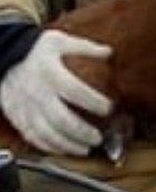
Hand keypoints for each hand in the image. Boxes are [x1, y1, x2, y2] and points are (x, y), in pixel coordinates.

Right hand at [0, 29, 112, 155]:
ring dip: (67, 145)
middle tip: (98, 138)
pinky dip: (48, 147)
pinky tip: (63, 150)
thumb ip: (85, 47)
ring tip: (85, 149)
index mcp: (49, 72)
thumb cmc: (34, 49)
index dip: (93, 102)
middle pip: (60, 119)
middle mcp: (36, 92)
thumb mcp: (59, 41)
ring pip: (45, 133)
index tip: (109, 108)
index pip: (74, 91)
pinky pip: (31, 136)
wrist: (3, 55)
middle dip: (81, 132)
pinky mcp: (16, 116)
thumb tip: (109, 52)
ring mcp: (24, 107)